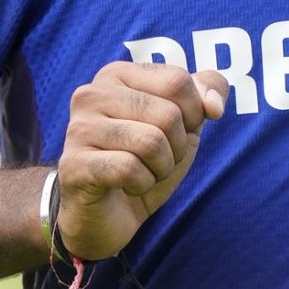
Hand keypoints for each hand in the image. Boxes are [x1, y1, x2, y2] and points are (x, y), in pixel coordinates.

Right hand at [57, 62, 229, 260]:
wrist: (106, 214)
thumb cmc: (144, 161)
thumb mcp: (185, 123)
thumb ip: (206, 93)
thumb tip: (214, 105)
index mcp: (117, 74)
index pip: (177, 81)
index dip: (193, 115)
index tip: (175, 132)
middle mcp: (92, 93)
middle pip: (168, 114)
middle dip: (176, 147)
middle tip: (157, 159)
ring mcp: (79, 128)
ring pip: (151, 142)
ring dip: (160, 168)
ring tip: (143, 172)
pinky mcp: (74, 164)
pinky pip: (130, 169)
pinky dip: (142, 184)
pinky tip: (127, 186)